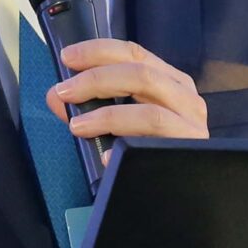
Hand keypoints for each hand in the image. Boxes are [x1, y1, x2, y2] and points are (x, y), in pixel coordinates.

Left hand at [46, 39, 208, 146]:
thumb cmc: (146, 151)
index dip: (99, 51)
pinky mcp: (191, 153)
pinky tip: (106, 156)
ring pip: (150, 112)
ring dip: (108, 115)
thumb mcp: (115, 122)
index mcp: (170, 82)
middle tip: (65, 91)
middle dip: (96, 79)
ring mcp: (192, 127)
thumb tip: (56, 96)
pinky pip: (155, 145)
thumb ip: (87, 107)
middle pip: (142, 74)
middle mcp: (186, 98)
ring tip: (78, 126)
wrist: (176, 196)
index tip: (68, 57)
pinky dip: (126, 146)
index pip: (135, 54)